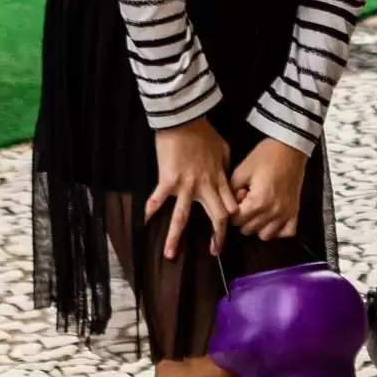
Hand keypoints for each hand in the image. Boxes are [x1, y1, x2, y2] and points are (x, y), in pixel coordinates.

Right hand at [147, 118, 233, 258]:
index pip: (231, 207)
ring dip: (175, 237)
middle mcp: (205, 187)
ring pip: (182, 217)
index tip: (229, 231)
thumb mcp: (224, 151)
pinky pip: (158, 199)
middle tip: (213, 253)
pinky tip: (143, 223)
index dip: (232, 221)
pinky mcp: (168, 180)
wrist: (186, 121)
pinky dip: (150, 211)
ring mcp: (186, 185)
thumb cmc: (205, 134)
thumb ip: (225, 168)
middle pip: (216, 217)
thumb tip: (226, 176)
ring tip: (169, 255)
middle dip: (216, 237)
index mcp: (219, 180)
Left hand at [231, 137, 309, 239]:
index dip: (232, 211)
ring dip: (258, 226)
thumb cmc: (264, 157)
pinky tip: (273, 220)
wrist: (290, 148)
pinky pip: (287, 232)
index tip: (239, 198)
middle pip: (248, 230)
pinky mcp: (295, 211)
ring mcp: (286, 213)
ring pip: (265, 235)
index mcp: (258, 202)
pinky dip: (278, 230)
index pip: (236, 221)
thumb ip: (231, 192)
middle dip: (243, 219)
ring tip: (259, 210)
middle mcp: (273, 211)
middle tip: (248, 202)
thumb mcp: (241, 171)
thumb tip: (230, 206)